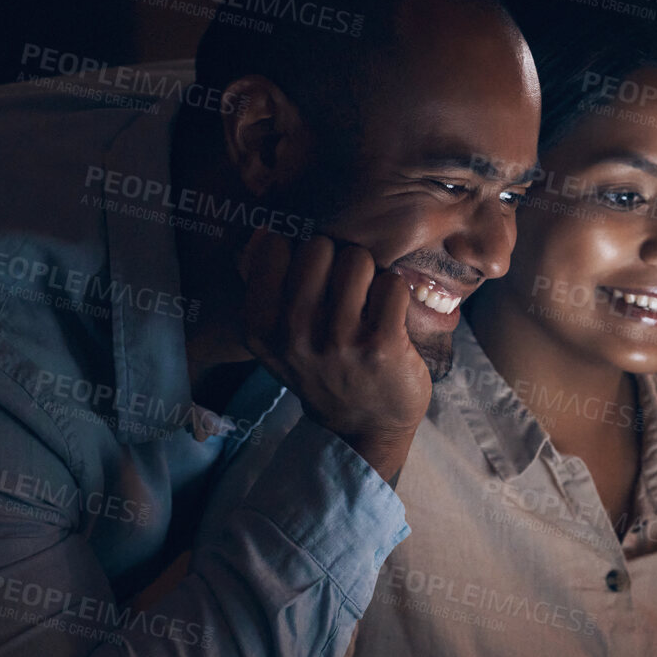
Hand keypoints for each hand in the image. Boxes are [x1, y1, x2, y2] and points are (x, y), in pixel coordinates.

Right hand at [237, 228, 429, 480]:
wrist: (365, 426)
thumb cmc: (323, 370)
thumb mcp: (276, 339)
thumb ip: (264, 287)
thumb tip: (265, 230)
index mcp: (260, 327)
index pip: (275, 247)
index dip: (300, 256)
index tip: (313, 281)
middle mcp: (293, 333)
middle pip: (318, 247)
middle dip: (337, 260)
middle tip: (345, 292)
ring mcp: (338, 340)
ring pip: (356, 260)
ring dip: (369, 275)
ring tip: (368, 304)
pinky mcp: (380, 345)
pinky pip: (391, 283)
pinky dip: (396, 293)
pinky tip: (390, 317)